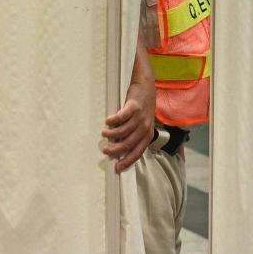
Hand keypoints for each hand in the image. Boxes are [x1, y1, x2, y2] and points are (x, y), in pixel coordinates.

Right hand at [101, 53, 156, 171]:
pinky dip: (114, 120)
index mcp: (148, 134)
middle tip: (105, 150)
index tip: (117, 167)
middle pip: (128, 143)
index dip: (128, 160)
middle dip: (116, 149)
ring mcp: (140, 117)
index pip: (138, 151)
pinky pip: (122, 117)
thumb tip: (119, 147)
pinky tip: (108, 121)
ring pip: (124, 131)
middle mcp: (145, 127)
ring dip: (112, 134)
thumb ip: (134, 134)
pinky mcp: (134, 106)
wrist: (146, 86)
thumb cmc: (143, 107)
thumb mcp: (143, 123)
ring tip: (104, 133)